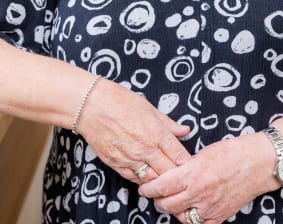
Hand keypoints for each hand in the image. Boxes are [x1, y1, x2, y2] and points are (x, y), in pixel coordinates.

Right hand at [76, 78, 192, 182]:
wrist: (91, 106)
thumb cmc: (120, 101)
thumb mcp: (150, 108)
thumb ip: (169, 124)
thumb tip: (185, 130)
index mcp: (157, 134)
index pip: (180, 157)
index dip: (188, 163)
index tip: (191, 164)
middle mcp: (145, 149)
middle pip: (169, 173)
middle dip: (177, 175)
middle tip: (182, 175)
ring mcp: (130, 159)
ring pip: (153, 180)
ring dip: (160, 181)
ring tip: (165, 178)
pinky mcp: (116, 164)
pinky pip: (135, 179)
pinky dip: (143, 180)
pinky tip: (148, 176)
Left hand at [138, 133, 275, 222]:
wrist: (260, 163)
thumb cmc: (234, 152)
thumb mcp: (204, 153)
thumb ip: (186, 166)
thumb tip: (171, 174)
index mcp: (193, 173)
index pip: (162, 186)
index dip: (149, 189)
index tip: (145, 188)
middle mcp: (199, 193)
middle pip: (167, 204)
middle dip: (158, 200)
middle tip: (156, 195)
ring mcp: (210, 207)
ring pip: (180, 217)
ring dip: (173, 210)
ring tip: (172, 201)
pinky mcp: (220, 216)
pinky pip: (199, 223)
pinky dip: (191, 218)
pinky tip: (190, 209)